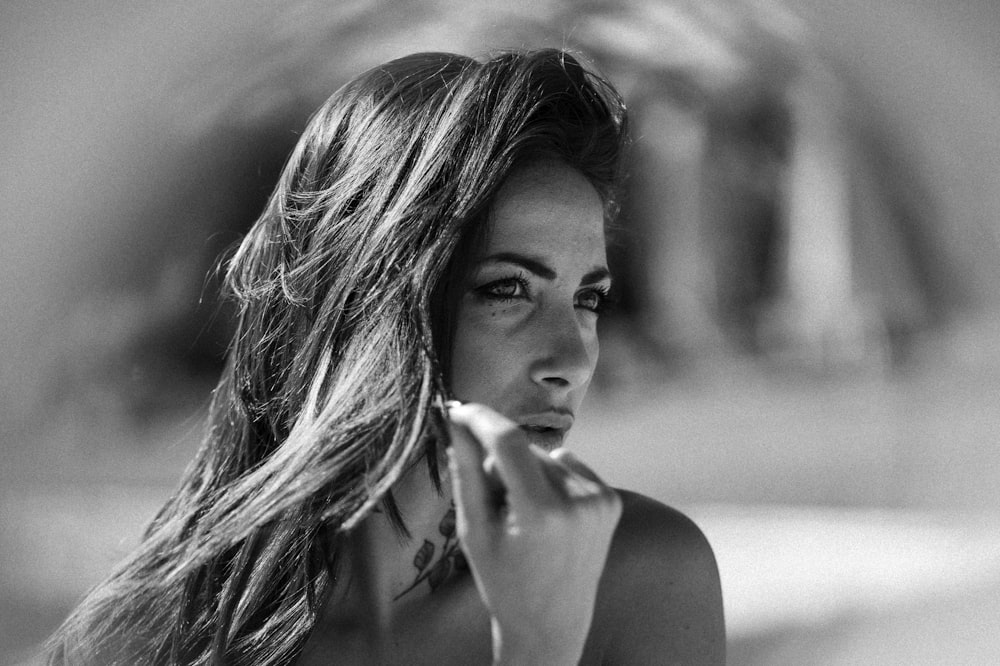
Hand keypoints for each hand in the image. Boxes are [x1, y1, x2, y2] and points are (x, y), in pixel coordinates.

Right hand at [446, 402, 621, 665]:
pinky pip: (570, 466)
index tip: (459, 409)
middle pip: (524, 450)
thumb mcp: (473, 531)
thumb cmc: (503, 581)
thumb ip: (466, 472)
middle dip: (501, 462)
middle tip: (493, 504)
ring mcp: (600, 501)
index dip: (480, 419)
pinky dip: (553, 479)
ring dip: (528, 472)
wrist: (552, 623)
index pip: (507, 441)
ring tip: (523, 518)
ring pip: (547, 457)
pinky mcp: (612, 501)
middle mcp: (578, 502)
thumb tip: (457, 421)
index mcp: (540, 513)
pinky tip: (548, 516)